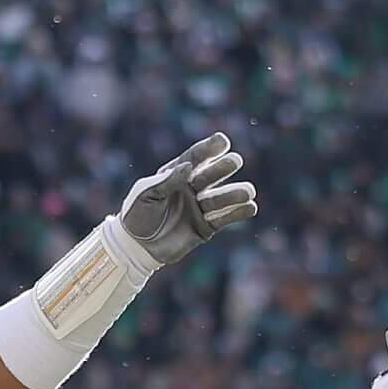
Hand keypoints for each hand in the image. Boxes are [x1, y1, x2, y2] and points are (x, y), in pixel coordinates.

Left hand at [112, 132, 258, 269]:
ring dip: (235, 193)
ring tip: (248, 191)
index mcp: (175, 174)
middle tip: (235, 161)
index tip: (223, 141)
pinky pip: (224, 218)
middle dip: (223, 168)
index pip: (195, 158)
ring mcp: (200, 207)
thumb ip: (167, 181)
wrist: (136, 248)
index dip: (209, 149)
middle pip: (212, 174)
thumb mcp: (146, 195)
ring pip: (221, 197)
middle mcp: (191, 188)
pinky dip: (238, 213)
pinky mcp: (205, 227)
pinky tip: (251, 207)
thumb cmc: (137, 216)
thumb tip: (188, 166)